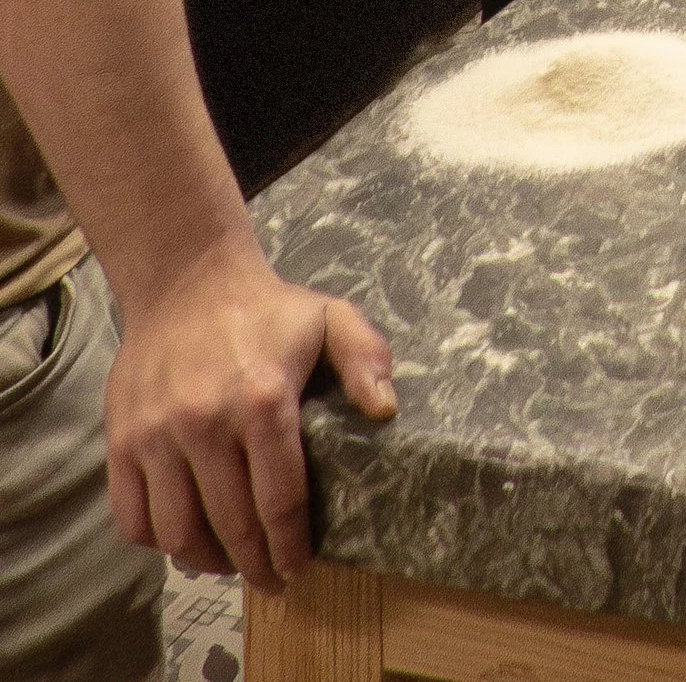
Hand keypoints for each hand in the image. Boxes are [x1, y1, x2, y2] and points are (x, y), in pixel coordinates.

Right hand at [104, 232, 395, 593]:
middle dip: (256, 564)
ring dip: (207, 560)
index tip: (299, 566)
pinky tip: (184, 539)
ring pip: (178, 531)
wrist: (186, 282)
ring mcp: (157, 436)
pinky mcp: (122, 441)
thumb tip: (385, 411)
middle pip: (231, 524)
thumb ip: (366, 359)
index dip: (290, 543)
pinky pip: (133, 517)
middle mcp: (206, 423)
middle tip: (272, 581)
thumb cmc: (267, 309)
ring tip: (231, 564)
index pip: (279, 498)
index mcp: (263, 400)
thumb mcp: (332, 317)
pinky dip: (158, 542)